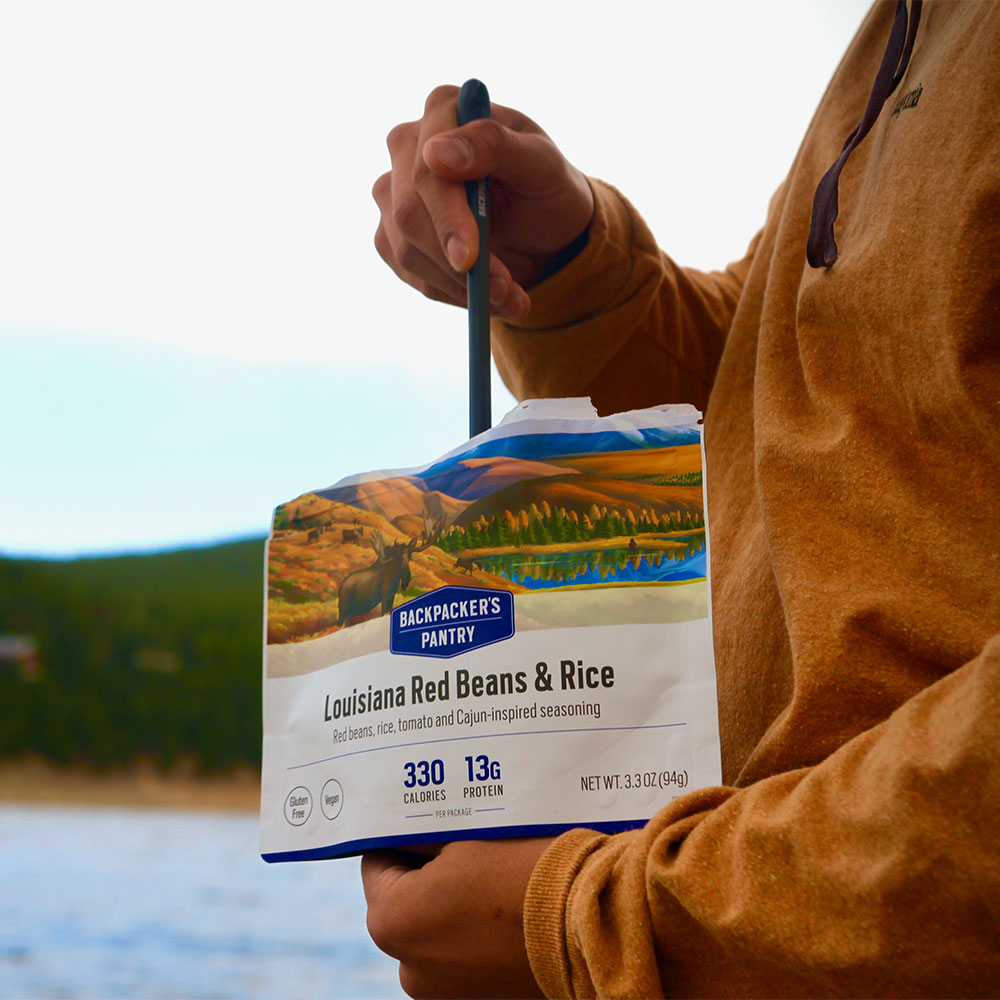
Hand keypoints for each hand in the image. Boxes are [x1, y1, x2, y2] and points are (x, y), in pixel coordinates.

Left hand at [362, 837, 553, 998]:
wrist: (595, 921)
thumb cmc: (525, 870)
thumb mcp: (465, 837)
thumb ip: (423, 835)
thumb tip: (404, 827)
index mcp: (392, 922)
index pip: (377, 863)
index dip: (403, 836)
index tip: (428, 821)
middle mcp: (409, 968)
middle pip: (405, 899)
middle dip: (428, 870)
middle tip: (465, 840)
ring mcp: (445, 991)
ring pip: (434, 924)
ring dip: (453, 900)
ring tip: (492, 871)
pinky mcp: (479, 997)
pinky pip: (463, 950)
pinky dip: (476, 927)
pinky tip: (505, 902)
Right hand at [373, 85, 593, 318]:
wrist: (543, 230)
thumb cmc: (546, 188)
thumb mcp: (542, 164)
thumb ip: (496, 146)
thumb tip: (436, 152)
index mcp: (443, 111)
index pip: (427, 169)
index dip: (447, 217)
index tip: (469, 258)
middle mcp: (408, 146)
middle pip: (409, 213)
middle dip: (458, 264)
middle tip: (502, 293)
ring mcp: (393, 191)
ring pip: (407, 250)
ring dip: (461, 286)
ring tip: (509, 298)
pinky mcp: (392, 234)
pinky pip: (410, 273)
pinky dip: (451, 293)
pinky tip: (484, 294)